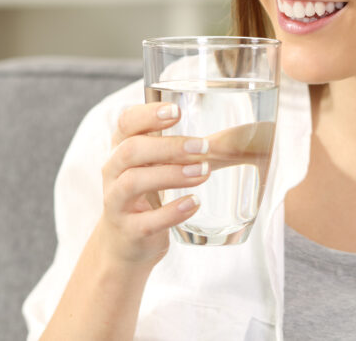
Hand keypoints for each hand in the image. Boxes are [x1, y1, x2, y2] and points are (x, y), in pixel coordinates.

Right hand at [98, 102, 209, 265]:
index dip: (148, 114)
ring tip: (203, 173)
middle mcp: (113, 172)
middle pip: (131, 150)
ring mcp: (116, 203)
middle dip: (168, 146)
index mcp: (121, 148)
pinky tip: (194, 203)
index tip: (177, 111)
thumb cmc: (147, 195)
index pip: (126, 123)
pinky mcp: (128, 232)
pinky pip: (146, 222)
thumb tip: (243, 134)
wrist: (126, 243)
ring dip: (171, 175)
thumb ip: (189, 149)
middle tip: (203, 147)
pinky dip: (171, 212)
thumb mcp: (158, 167)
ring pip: (133, 182)